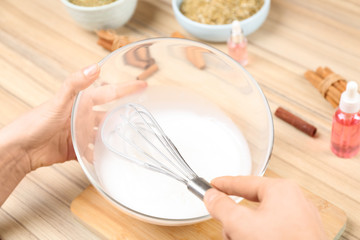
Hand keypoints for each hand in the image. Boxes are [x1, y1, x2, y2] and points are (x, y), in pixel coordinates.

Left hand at [3, 63, 146, 170]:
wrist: (21, 149)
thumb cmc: (36, 123)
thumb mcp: (58, 101)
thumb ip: (75, 84)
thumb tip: (94, 67)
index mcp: (82, 102)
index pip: (109, 93)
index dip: (126, 89)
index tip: (143, 85)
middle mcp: (83, 117)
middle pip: (109, 116)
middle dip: (125, 115)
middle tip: (143, 117)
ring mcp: (81, 133)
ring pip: (103, 135)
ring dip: (114, 138)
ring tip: (130, 142)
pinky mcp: (76, 149)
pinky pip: (93, 152)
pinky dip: (101, 156)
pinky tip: (110, 159)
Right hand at [204, 176, 327, 239]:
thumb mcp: (240, 224)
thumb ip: (221, 207)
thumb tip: (213, 197)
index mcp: (281, 190)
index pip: (244, 181)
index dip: (225, 184)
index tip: (214, 185)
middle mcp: (294, 201)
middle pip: (252, 203)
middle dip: (237, 220)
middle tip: (229, 229)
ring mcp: (301, 220)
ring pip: (262, 220)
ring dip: (247, 232)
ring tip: (241, 239)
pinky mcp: (302, 236)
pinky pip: (274, 231)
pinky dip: (261, 236)